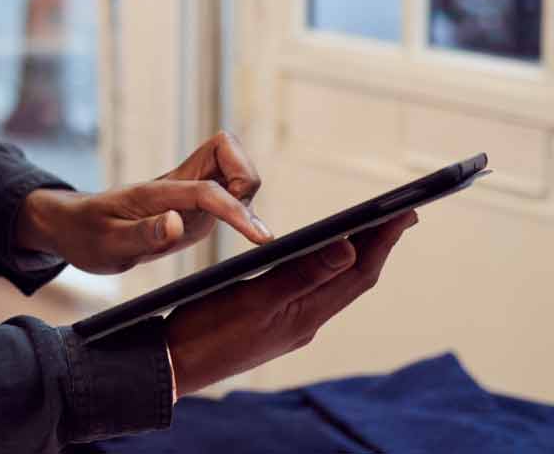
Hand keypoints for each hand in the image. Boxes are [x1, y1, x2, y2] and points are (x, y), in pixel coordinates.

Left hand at [18, 132, 273, 273]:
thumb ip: (143, 234)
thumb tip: (177, 223)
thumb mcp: (107, 243)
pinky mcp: (192, 206)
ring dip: (247, 189)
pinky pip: (228, 188)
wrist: (73, 227)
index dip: (236, 211)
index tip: (261, 239)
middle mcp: (176, 185)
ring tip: (244, 226)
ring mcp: (187, 192)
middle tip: (245, 222)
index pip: (205, 192)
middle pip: (227, 152)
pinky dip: (243, 202)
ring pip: (232, 167)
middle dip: (247, 178)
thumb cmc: (86, 234)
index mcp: (155, 193)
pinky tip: (243, 228)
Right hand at [166, 211, 417, 395]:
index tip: (404, 211)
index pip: (356, 274)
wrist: (173, 366)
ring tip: (368, 232)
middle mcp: (305, 322)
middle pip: (351, 280)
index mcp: (305, 316)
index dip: (382, 242)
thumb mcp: (252, 299)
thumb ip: (299, 275)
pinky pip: (313, 292)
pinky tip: (319, 259)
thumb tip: (348, 249)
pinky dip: (325, 268)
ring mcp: (290, 325)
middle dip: (377, 246)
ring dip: (354, 257)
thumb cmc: (205, 332)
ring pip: (334, 287)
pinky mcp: (273, 324)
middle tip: (400, 214)